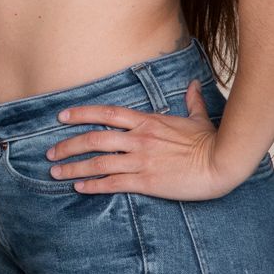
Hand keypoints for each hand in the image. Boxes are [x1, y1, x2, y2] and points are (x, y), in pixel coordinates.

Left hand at [46, 79, 248, 199]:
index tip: (61, 117)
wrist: (222, 164)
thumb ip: (191, 101)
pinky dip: (93, 185)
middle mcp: (138, 138)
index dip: (80, 114)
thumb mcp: (198, 118)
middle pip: (94, 139)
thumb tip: (193, 84)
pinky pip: (113, 183)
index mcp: (147, 121)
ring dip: (73, 168)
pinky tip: (79, 188)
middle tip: (50, 153)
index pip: (105, 113)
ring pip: (98, 162)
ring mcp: (140, 160)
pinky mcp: (146, 181)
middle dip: (68, 146)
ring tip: (56, 172)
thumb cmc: (212, 142)